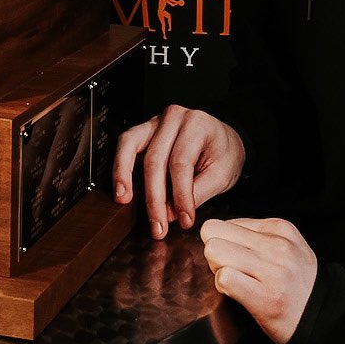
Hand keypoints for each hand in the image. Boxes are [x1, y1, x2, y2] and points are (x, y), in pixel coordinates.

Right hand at [111, 104, 244, 238]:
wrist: (223, 140)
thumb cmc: (224, 154)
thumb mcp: (222, 174)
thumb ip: (197, 194)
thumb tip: (171, 214)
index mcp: (197, 124)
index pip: (181, 163)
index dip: (181, 195)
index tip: (184, 220)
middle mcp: (173, 118)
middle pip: (155, 159)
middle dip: (155, 198)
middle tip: (158, 226)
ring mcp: (155, 122)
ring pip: (131, 145)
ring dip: (124, 175)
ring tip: (123, 199)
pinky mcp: (144, 131)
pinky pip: (126, 144)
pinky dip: (120, 166)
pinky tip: (121, 187)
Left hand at [200, 217, 317, 343]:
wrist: (323, 319)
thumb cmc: (298, 285)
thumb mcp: (288, 246)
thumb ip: (257, 235)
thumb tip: (218, 232)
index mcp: (280, 228)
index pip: (225, 223)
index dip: (223, 242)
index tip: (237, 258)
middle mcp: (277, 245)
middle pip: (213, 232)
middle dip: (214, 253)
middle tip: (230, 269)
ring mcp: (272, 270)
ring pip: (214, 251)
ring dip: (217, 269)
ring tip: (236, 280)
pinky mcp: (265, 296)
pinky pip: (224, 278)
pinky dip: (223, 287)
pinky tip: (238, 293)